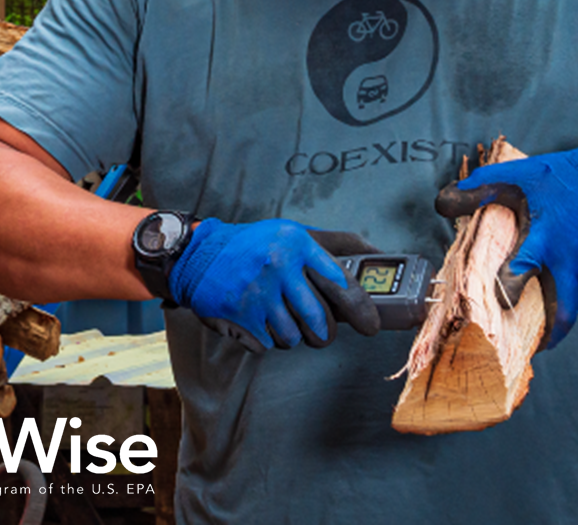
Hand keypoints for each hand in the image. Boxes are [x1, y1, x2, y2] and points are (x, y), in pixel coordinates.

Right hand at [168, 218, 380, 352]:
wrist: (199, 255)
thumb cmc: (256, 244)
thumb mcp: (295, 232)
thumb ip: (336, 244)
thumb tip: (378, 254)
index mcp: (296, 243)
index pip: (341, 283)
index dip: (362, 310)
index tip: (371, 325)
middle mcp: (278, 266)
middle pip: (321, 321)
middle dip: (325, 333)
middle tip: (321, 330)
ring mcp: (257, 294)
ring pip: (296, 338)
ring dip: (294, 336)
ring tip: (281, 316)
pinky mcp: (240, 318)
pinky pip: (270, 345)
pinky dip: (269, 339)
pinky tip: (259, 319)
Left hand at [434, 133, 577, 347]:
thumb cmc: (567, 177)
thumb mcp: (518, 175)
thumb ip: (479, 188)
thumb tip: (443, 202)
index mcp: (546, 239)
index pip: (522, 272)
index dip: (506, 291)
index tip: (493, 304)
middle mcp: (572, 262)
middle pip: (561, 314)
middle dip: (544, 334)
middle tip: (524, 342)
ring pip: (573, 306)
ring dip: (555, 315)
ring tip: (533, 320)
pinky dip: (569, 296)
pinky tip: (555, 287)